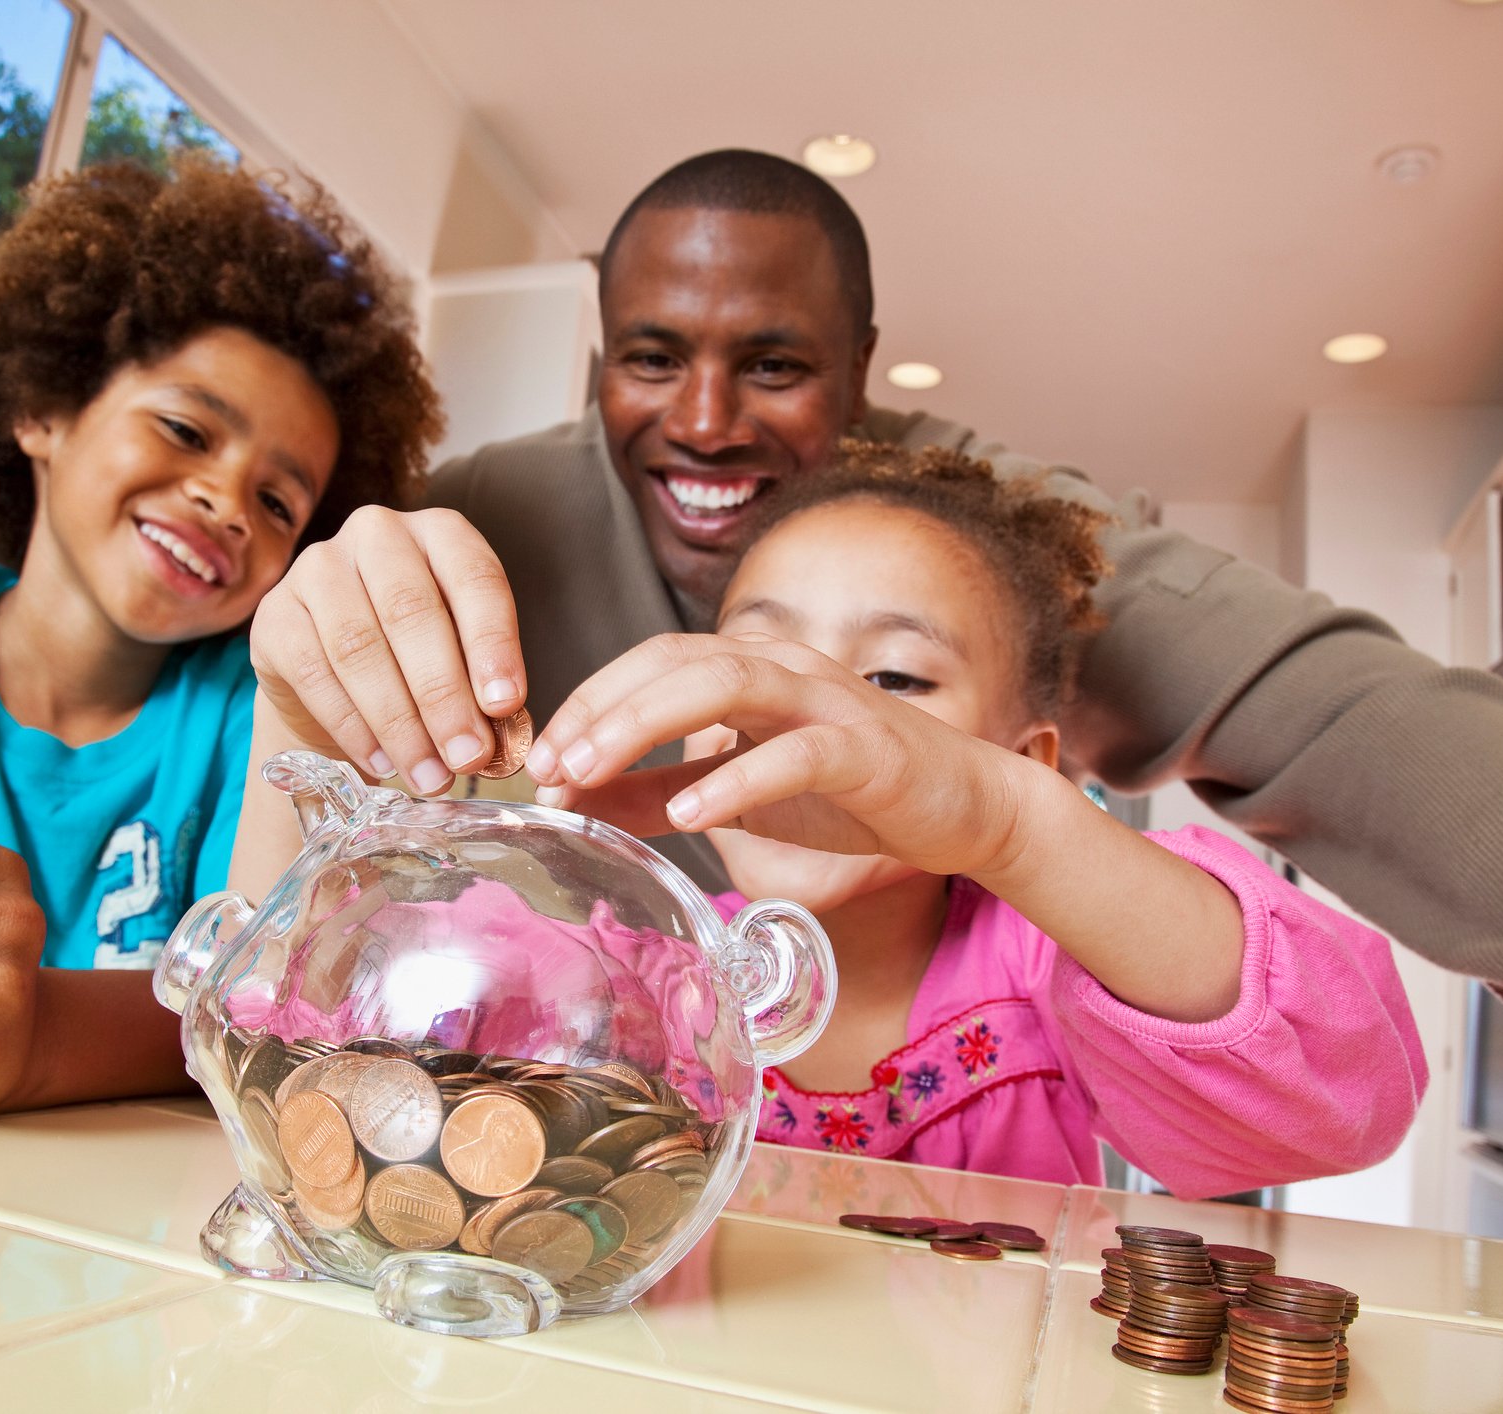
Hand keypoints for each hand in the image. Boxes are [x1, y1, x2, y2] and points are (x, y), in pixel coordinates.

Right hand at [249, 505, 526, 794]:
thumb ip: (481, 685)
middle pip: (411, 612)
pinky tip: (381, 761)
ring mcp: (318, 568)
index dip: (492, 644)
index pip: (474, 578)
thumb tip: (493, 740)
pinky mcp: (275, 614)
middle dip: (444, 694)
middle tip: (468, 756)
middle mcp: (377, 535)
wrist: (333, 675)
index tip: (505, 705)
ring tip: (430, 775)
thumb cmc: (415, 658)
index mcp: (440, 533)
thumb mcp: (459, 655)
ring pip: (359, 646)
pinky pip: (313, 672)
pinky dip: (352, 726)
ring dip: (399, 722)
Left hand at [525, 633, 1033, 875]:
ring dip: (645, 725)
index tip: (540, 760)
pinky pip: (793, 752)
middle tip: (549, 768)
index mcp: (749, 667)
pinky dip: (735, 779)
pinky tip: (690, 814)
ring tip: (592, 775)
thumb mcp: (735, 793)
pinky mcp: (865, 748)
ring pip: (724, 684)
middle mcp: (782, 666)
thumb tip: (574, 801)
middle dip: (601, 711)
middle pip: (673, 661)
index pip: (649, 661)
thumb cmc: (848, 793)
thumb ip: (656, 794)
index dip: (588, 702)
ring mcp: (825, 700)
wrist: (963, 807)